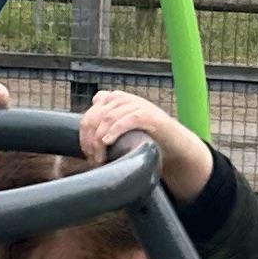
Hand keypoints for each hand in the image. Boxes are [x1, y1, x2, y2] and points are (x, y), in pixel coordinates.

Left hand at [79, 88, 211, 194]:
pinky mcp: (149, 115)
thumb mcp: (119, 132)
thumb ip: (103, 129)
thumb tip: (84, 143)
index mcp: (113, 100)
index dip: (84, 134)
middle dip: (90, 140)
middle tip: (93, 159)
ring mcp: (137, 104)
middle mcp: (123, 99)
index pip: (90, 114)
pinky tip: (108, 142)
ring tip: (100, 158)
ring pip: (108, 118)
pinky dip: (115, 130)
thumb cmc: (143, 139)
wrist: (173, 144)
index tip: (87, 153)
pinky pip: (127, 119)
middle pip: (96, 116)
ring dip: (100, 140)